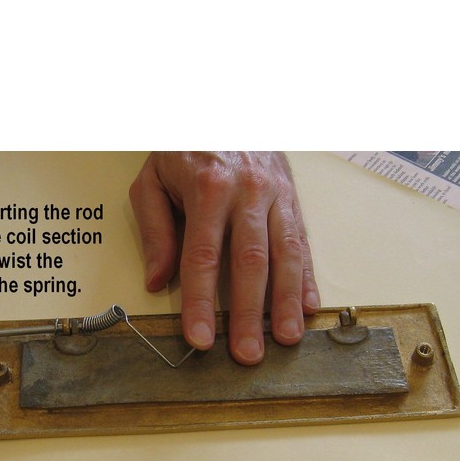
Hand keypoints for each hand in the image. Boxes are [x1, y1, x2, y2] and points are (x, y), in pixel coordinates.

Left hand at [129, 152, 318, 364]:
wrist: (225, 106)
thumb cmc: (184, 147)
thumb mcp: (152, 179)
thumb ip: (155, 229)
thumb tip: (157, 281)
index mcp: (207, 188)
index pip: (202, 257)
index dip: (201, 302)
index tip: (199, 338)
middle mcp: (247, 192)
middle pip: (249, 262)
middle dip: (248, 313)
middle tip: (248, 354)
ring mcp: (274, 195)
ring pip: (284, 254)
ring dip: (285, 301)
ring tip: (286, 338)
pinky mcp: (291, 198)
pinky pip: (301, 241)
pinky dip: (305, 276)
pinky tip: (307, 305)